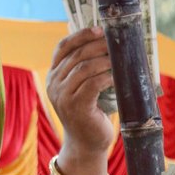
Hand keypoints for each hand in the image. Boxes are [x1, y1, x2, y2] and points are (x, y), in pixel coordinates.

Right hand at [47, 28, 115, 167]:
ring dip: (104, 60)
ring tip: (120, 58)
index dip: (80, 35)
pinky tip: (116, 76)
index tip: (99, 30)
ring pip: (83, 68)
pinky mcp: (76, 106)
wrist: (87, 144)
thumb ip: (88, 70)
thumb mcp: (86, 88)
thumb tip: (110, 46)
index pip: (63, 48)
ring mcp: (62, 95)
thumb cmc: (92, 113)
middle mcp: (54, 84)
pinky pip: (92, 84)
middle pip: (76, 55)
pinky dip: (106, 77)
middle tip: (116, 42)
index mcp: (54, 75)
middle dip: (97, 46)